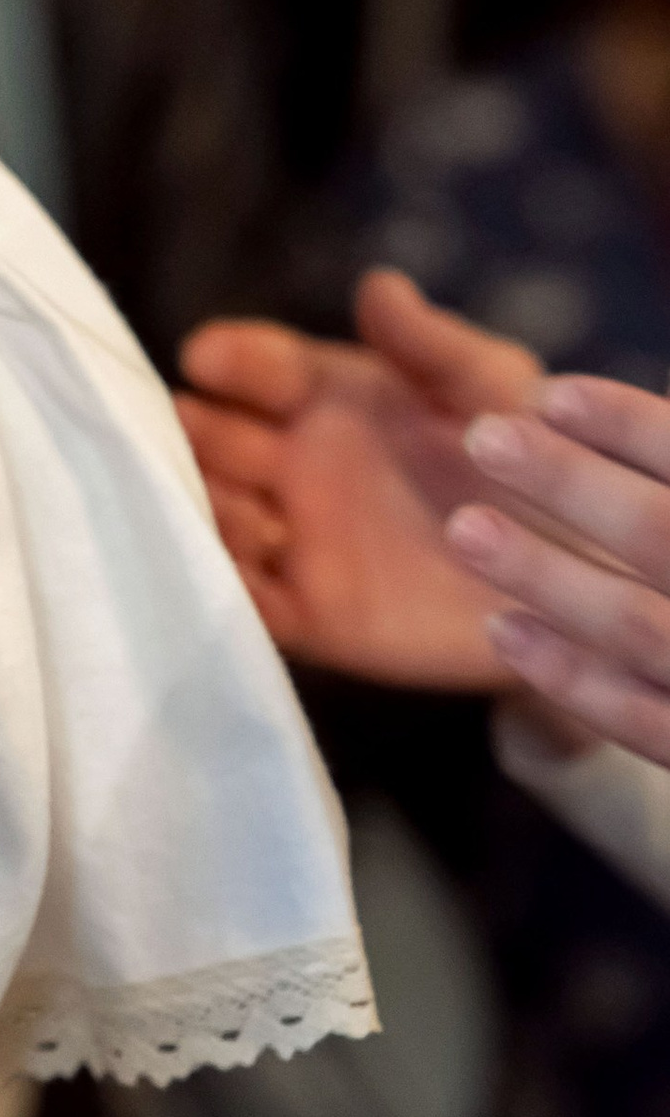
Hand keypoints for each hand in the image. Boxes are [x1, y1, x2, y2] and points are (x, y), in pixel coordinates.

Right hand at [177, 268, 544, 686]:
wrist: (577, 572)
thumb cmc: (534, 461)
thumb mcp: (492, 387)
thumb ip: (432, 343)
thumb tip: (377, 284)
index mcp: (331, 398)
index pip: (262, 369)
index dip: (233, 359)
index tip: (204, 356)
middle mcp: (299, 465)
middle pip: (215, 442)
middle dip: (185, 434)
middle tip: (165, 431)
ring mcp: (299, 539)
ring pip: (219, 518)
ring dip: (198, 509)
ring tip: (197, 502)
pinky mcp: (313, 613)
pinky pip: (251, 602)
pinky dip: (224, 589)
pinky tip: (215, 572)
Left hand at [447, 375, 669, 764]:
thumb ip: (665, 473)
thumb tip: (613, 405)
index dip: (633, 429)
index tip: (552, 395)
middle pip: (663, 536)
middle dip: (573, 485)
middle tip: (485, 438)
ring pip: (640, 627)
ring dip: (548, 576)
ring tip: (466, 528)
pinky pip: (644, 722)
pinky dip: (573, 678)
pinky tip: (503, 631)